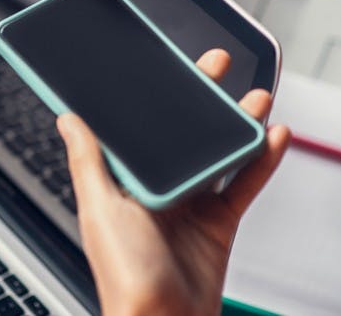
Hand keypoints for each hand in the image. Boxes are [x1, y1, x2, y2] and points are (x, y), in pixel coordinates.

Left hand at [57, 49, 290, 315]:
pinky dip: (261, 160)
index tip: (163, 64)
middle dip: (199, 97)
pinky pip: (244, 184)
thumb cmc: (124, 276)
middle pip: (181, 132)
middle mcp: (155, 188)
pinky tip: (273, 136)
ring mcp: (189, 204)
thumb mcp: (99, 207)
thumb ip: (88, 160)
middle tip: (214, 64)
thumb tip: (67, 118)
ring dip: (236, 123)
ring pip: (217, 152)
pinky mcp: (218, 223)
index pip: (137, 127)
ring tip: (254, 96)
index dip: (150, 95)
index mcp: (121, 181)